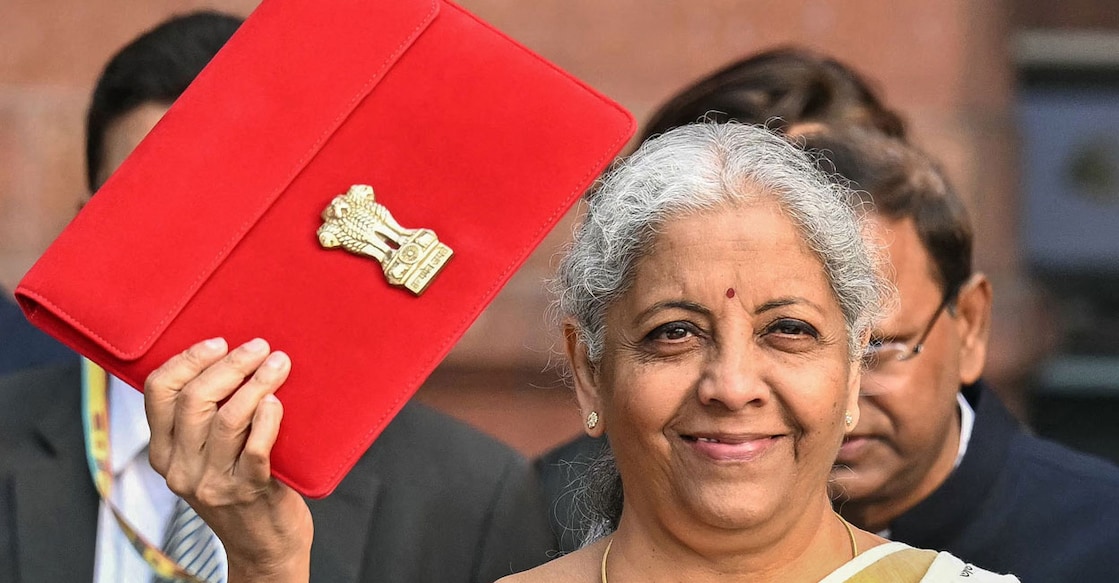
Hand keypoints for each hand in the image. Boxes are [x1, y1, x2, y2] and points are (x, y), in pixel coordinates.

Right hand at [145, 337, 312, 582]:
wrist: (264, 547)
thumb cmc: (242, 489)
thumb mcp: (206, 458)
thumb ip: (203, 420)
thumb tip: (227, 357)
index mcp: (164, 453)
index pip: (158, 392)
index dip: (187, 360)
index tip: (218, 342)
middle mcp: (181, 468)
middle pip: (194, 399)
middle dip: (229, 364)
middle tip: (259, 347)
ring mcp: (214, 483)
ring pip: (227, 418)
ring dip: (256, 383)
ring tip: (278, 364)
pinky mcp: (249, 492)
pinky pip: (256, 448)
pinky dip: (268, 419)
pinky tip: (278, 402)